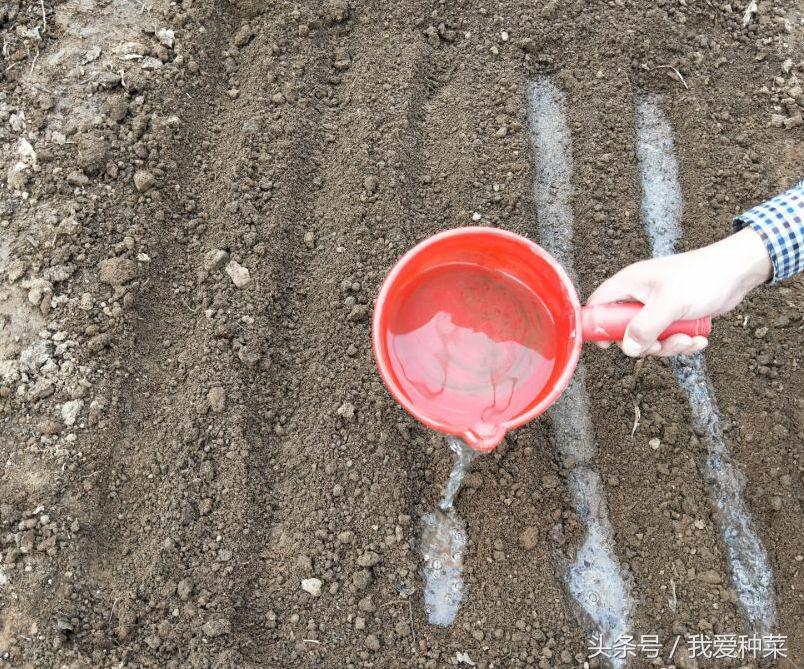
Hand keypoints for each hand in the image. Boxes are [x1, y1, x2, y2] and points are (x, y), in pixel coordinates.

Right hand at [587, 228, 771, 356]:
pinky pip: (667, 337)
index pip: (598, 305)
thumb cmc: (703, 277)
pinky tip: (698, 339)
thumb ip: (645, 327)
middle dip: (644, 343)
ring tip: (688, 338)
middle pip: (623, 329)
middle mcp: (638, 295)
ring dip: (668, 345)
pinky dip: (681, 343)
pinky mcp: (673, 315)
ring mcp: (656, 306)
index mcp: (629, 283)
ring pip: (648, 337)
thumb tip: (628, 349)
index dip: (596, 326)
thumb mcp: (670, 304)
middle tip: (660, 344)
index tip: (608, 345)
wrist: (737, 271)